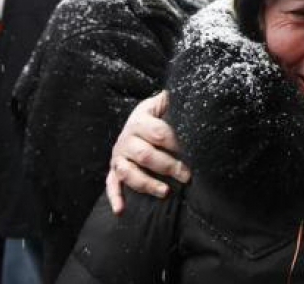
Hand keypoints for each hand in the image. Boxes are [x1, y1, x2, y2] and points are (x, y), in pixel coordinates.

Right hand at [106, 91, 189, 213]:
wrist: (138, 119)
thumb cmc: (157, 114)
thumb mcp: (163, 103)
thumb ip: (173, 101)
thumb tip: (190, 93)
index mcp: (140, 120)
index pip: (159, 133)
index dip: (176, 143)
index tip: (192, 151)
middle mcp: (126, 139)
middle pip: (146, 155)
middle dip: (168, 166)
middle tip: (187, 175)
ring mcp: (118, 156)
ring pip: (128, 172)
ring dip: (146, 184)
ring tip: (166, 192)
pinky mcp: (113, 169)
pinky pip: (111, 184)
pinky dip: (115, 197)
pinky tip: (120, 210)